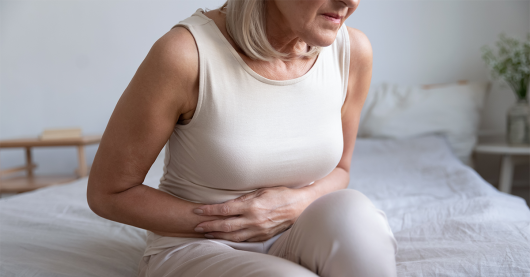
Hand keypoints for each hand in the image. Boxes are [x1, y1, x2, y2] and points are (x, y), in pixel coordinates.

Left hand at [192, 186, 312, 241]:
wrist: (300, 206)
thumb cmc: (281, 194)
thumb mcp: (261, 190)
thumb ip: (244, 197)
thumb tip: (228, 202)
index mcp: (252, 206)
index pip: (224, 209)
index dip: (209, 211)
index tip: (197, 210)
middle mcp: (253, 220)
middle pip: (225, 224)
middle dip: (208, 225)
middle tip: (196, 225)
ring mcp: (257, 230)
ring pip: (232, 236)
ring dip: (217, 234)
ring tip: (206, 233)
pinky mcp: (262, 236)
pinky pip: (243, 240)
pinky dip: (230, 239)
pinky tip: (223, 237)